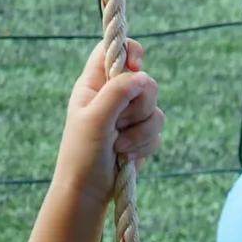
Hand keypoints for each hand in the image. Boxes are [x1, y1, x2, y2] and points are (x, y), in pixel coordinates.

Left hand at [53, 40, 161, 205]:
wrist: (88, 190)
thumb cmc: (83, 153)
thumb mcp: (96, 119)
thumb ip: (117, 93)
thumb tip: (142, 75)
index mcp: (94, 84)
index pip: (112, 51)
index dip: (128, 51)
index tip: (135, 66)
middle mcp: (112, 96)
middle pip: (144, 82)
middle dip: (139, 106)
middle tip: (120, 123)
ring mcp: (128, 116)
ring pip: (155, 109)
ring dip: (142, 131)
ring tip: (120, 147)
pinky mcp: (141, 134)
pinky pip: (158, 130)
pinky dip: (146, 144)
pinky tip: (128, 157)